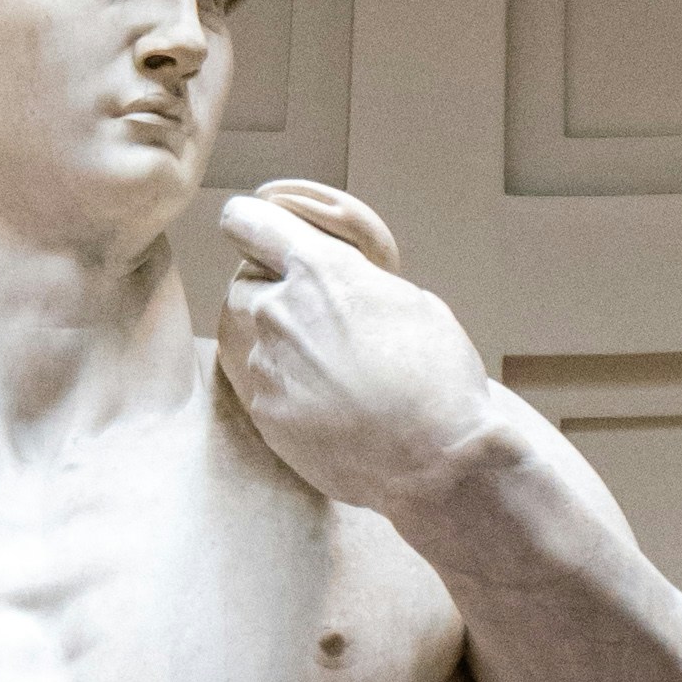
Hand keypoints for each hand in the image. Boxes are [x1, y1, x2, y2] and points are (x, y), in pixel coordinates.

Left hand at [215, 182, 499, 516]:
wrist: (437, 459)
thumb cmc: (438, 374)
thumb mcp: (408, 301)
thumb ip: (354, 283)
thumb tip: (335, 287)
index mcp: (318, 269)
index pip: (249, 222)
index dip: (251, 223)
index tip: (252, 228)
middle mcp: (278, 311)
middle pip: (244, 284)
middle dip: (268, 292)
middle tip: (309, 314)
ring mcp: (265, 366)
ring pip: (247, 338)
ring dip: (273, 341)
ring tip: (322, 364)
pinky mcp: (263, 414)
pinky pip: (259, 385)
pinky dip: (283, 387)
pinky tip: (323, 402)